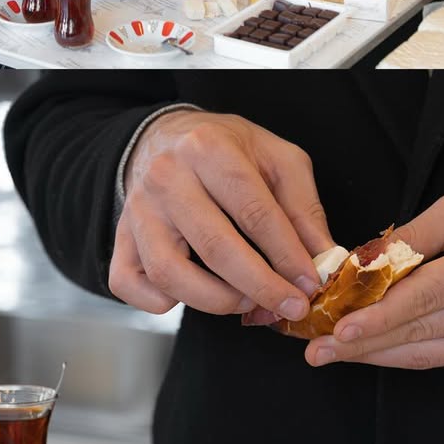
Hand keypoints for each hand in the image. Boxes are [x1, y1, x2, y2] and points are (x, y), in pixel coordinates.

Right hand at [111, 110, 333, 320]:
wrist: (166, 136)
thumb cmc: (227, 149)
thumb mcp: (276, 158)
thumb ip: (303, 207)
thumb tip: (323, 258)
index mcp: (209, 148)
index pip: (254, 211)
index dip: (287, 255)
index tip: (310, 284)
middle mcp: (166, 176)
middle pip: (215, 246)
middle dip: (260, 286)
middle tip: (289, 307)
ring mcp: (138, 209)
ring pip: (170, 272)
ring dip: (216, 301)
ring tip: (247, 302)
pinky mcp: (120, 236)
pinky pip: (130, 284)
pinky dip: (160, 302)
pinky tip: (193, 295)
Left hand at [304, 195, 443, 370]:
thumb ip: (412, 237)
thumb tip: (362, 262)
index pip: (425, 298)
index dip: (379, 317)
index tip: (339, 328)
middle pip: (420, 333)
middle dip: (363, 344)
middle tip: (317, 350)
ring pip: (428, 354)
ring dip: (376, 355)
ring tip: (333, 353)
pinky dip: (406, 353)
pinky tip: (374, 350)